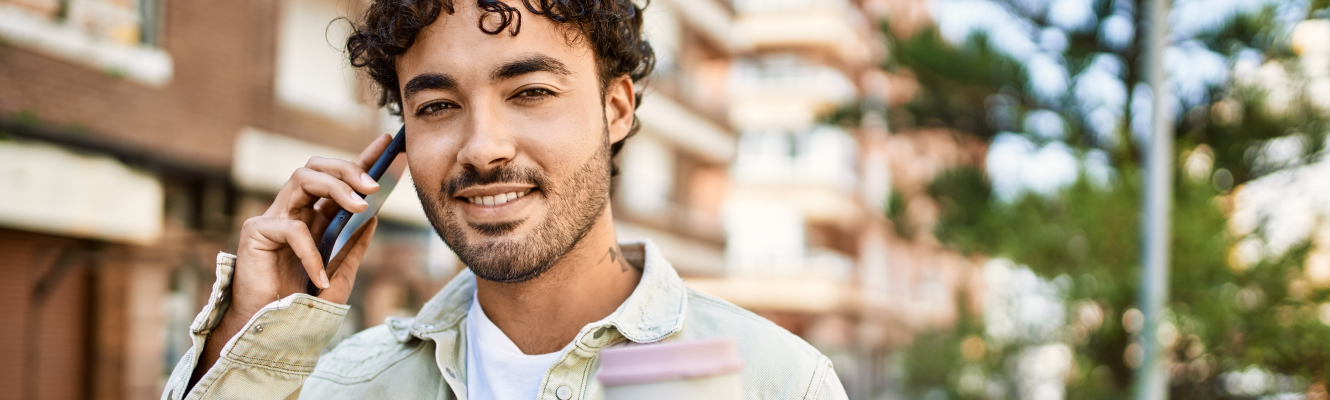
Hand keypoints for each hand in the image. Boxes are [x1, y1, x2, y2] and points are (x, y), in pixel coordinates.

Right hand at [189, 133, 393, 389]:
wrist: (272, 331)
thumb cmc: (302, 304)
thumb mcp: (341, 274)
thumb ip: (354, 245)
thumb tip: (375, 215)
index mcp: (314, 218)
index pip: (337, 180)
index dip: (360, 160)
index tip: (387, 144)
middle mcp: (292, 211)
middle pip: (316, 168)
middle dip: (347, 169)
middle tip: (374, 186)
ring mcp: (272, 218)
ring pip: (301, 178)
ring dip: (335, 187)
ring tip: (360, 207)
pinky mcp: (255, 232)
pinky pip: (292, 227)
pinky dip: (312, 251)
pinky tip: (320, 275)